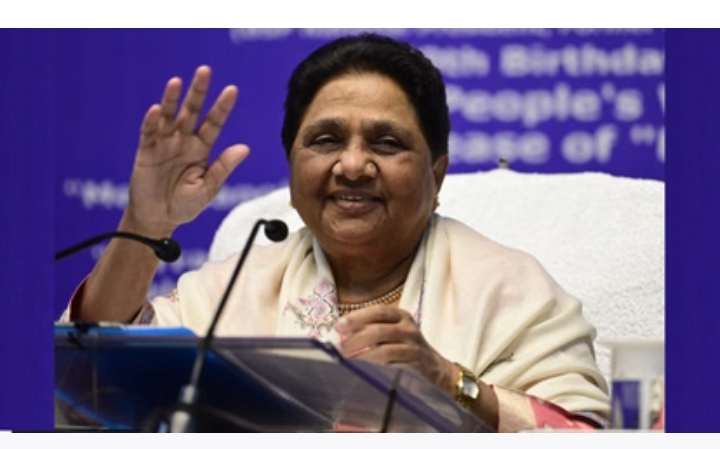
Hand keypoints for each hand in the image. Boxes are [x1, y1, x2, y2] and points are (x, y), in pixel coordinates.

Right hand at [126, 65, 249, 234]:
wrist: (158, 219)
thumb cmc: (185, 204)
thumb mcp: (208, 188)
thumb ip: (223, 167)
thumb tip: (245, 148)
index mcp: (201, 148)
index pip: (214, 123)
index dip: (222, 107)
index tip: (232, 90)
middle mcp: (183, 141)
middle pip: (192, 111)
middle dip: (198, 92)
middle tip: (205, 71)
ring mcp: (164, 144)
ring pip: (169, 116)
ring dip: (172, 99)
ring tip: (177, 82)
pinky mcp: (146, 151)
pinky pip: (149, 133)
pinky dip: (152, 121)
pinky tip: (157, 110)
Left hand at [334, 305, 455, 394]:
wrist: (436, 369)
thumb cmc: (405, 347)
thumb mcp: (393, 331)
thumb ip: (370, 328)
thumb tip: (341, 334)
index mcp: (402, 316)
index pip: (378, 311)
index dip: (357, 318)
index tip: (338, 327)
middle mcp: (409, 330)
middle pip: (378, 331)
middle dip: (355, 340)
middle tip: (340, 350)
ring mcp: (414, 350)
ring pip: (384, 352)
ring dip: (362, 358)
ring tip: (348, 363)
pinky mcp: (415, 369)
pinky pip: (392, 370)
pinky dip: (375, 371)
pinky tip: (364, 373)